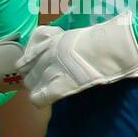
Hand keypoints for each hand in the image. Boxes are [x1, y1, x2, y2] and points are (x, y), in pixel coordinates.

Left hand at [16, 13, 137, 106]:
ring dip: (37, 88)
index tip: (36, 70)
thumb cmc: (102, 39)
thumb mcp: (74, 36)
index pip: (25, 59)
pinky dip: (40, 100)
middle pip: (26, 72)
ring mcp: (50, 69)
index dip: (29, 67)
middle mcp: (45, 55)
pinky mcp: (58, 85)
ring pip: (30, 84)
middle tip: (44, 82)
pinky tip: (46, 100)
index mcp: (49, 42)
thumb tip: (59, 51)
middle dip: (33, 78)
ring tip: (47, 90)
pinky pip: (39, 97)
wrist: (113, 45)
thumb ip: (61, 44)